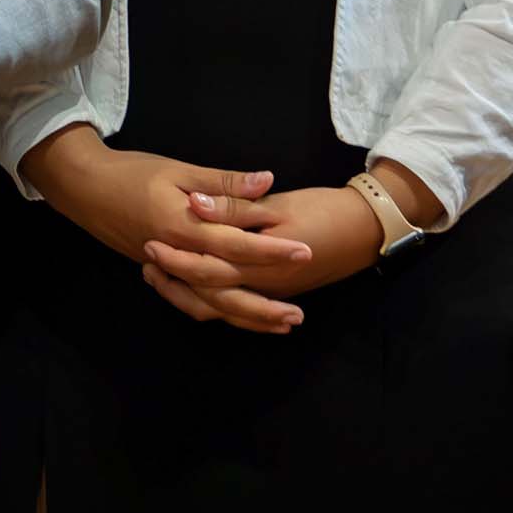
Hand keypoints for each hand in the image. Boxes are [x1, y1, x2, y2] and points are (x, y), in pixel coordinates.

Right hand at [21, 126, 312, 331]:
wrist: (84, 187)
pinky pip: (193, 302)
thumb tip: (267, 182)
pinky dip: (220, 312)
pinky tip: (240, 315)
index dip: (272, 250)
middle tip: (301, 311)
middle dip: (265, 300)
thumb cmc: (131, 172)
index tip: (305, 252)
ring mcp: (167, 270)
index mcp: (183, 227)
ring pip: (211, 304)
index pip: (236, 244)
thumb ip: (222, 183)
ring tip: (281, 323)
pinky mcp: (161, 273)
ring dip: (247, 316)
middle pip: (226, 288)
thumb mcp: (178, 170)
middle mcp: (177, 256)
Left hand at [141, 183, 383, 332]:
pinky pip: (238, 306)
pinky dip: (213, 302)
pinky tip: (195, 288)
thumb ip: (236, 206)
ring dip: (190, 296)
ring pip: (223, 308)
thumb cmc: (322, 211)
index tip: (148, 245)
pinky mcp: (276, 290)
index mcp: (261, 264)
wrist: (365, 228)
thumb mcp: (278, 205)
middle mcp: (264, 286)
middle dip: (176, 284)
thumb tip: (196, 204)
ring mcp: (271, 292)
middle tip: (146, 266)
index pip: (209, 269)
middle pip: (211, 296)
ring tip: (160, 277)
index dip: (177, 260)